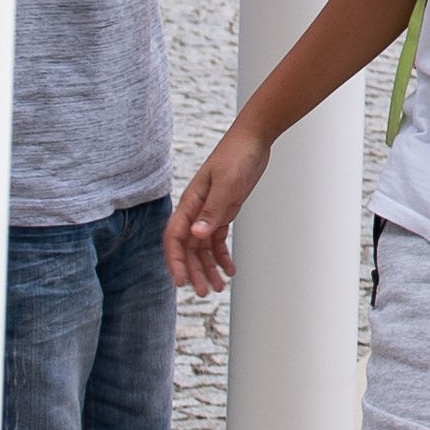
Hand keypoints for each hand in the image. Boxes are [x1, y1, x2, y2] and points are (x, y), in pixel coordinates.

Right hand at [167, 121, 272, 292]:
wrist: (254, 138)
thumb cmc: (238, 155)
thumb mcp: (227, 184)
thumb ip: (212, 210)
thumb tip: (196, 235)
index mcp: (190, 202)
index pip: (174, 237)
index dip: (175, 261)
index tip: (181, 281)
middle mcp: (196, 210)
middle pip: (188, 247)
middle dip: (194, 271)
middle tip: (204, 292)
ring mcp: (209, 211)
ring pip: (203, 247)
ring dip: (208, 268)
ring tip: (217, 287)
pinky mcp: (224, 210)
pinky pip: (218, 239)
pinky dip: (222, 256)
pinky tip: (230, 269)